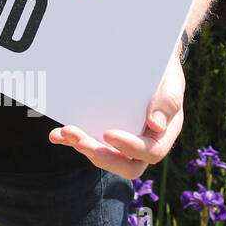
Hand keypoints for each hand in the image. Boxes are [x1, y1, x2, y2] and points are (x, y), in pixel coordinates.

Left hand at [49, 55, 185, 179]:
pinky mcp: (102, 132)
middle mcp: (142, 142)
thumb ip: (167, 100)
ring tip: (66, 133)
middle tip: (81, 142)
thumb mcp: (169, 80)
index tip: (108, 134)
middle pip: (126, 165)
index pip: (150, 152)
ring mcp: (122, 139)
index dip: (130, 148)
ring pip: (104, 155)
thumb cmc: (162, 72)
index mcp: (162, 134)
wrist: (146, 61)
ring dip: (82, 146)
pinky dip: (70, 140)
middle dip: (102, 156)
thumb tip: (156, 124)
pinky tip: (56, 135)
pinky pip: (88, 142)